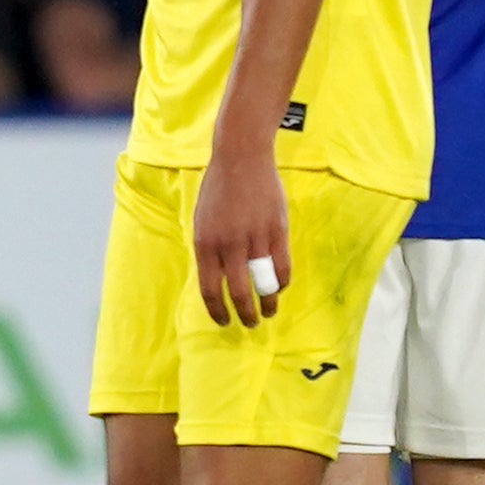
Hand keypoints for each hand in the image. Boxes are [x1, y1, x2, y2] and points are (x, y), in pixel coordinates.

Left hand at [187, 144, 289, 328]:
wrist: (241, 160)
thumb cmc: (218, 190)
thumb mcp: (202, 220)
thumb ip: (209, 249)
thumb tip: (216, 279)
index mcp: (205, 244)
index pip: (209, 290)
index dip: (216, 311)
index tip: (223, 322)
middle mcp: (228, 246)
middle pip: (237, 294)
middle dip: (243, 315)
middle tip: (249, 324)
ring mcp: (254, 239)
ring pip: (263, 284)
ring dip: (267, 305)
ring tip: (268, 313)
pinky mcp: (277, 232)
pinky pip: (282, 267)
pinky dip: (282, 283)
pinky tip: (280, 288)